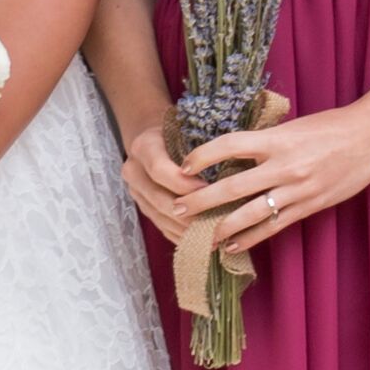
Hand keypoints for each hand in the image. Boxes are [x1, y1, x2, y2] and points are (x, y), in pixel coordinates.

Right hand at [117, 120, 208, 248]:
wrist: (152, 137)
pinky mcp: (143, 207)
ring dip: (188, 229)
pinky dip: (183, 236)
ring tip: (216, 236)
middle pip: (160, 199)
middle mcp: (133, 171)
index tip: (209, 189)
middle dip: (190, 213)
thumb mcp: (186, 127)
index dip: (183, 183)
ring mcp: (136, 192)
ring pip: (161, 217)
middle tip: (218, 222)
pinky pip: (162, 227)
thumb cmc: (178, 129)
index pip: (159, 170)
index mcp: (143, 147)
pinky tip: (204, 242)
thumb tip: (235, 161)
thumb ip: (201, 143)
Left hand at [172, 100, 369, 263]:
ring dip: (221, 227)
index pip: (229, 146)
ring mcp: (297, 190)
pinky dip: (251, 238)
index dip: (203, 156)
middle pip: (232, 186)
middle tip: (177, 209)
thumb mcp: (294, 126)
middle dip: (201, 200)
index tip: (183, 166)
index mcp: (278, 139)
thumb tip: (233, 153)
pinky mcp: (309, 207)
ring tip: (199, 237)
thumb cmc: (333, 126)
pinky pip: (274, 226)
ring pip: (250, 214)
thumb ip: (266, 141)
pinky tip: (233, 246)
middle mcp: (284, 166)